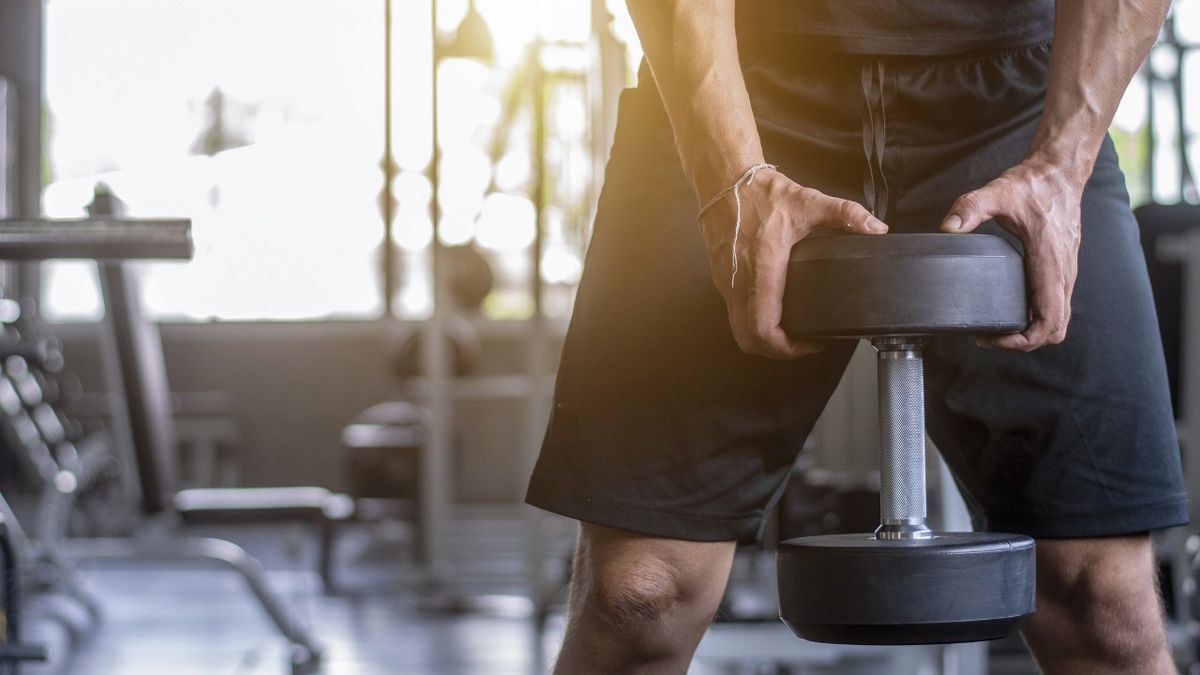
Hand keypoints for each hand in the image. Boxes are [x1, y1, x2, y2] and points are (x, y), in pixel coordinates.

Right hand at [698, 169, 887, 358]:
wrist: (724, 180)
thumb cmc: (761, 193)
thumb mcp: (808, 202)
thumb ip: (846, 215)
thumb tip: (876, 228)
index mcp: (762, 272)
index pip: (764, 329)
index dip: (788, 348)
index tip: (811, 342)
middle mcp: (739, 283)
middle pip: (748, 340)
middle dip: (776, 351)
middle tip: (802, 342)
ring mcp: (726, 282)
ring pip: (738, 329)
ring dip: (762, 337)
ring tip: (790, 330)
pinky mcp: (721, 277)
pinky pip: (734, 312)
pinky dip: (752, 321)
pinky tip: (773, 308)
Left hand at [940, 160, 1084, 350]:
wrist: (1060, 172)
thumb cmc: (1034, 184)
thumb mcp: (998, 193)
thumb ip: (970, 208)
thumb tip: (948, 227)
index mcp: (1050, 262)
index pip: (1049, 320)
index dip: (1024, 340)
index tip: (996, 337)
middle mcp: (1063, 272)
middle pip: (1056, 329)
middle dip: (1025, 342)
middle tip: (992, 337)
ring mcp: (1065, 271)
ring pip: (1059, 319)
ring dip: (1033, 331)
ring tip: (1000, 328)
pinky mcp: (1061, 268)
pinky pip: (1056, 304)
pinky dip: (1039, 316)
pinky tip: (1014, 309)